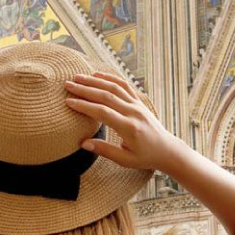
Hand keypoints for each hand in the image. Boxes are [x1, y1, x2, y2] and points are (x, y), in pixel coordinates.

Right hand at [64, 72, 187, 173]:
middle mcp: (133, 112)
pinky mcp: (139, 101)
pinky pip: (124, 85)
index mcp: (129, 127)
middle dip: (85, 89)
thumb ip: (104, 150)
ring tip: (78, 77)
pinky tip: (98, 74)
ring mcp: (137, 105)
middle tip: (68, 85)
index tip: (69, 102)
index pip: (102, 112)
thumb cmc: (144, 157)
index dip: (84, 106)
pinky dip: (111, 77)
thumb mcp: (124, 160)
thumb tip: (83, 143)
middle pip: (106, 96)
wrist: (166, 150)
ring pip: (114, 87)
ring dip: (95, 80)